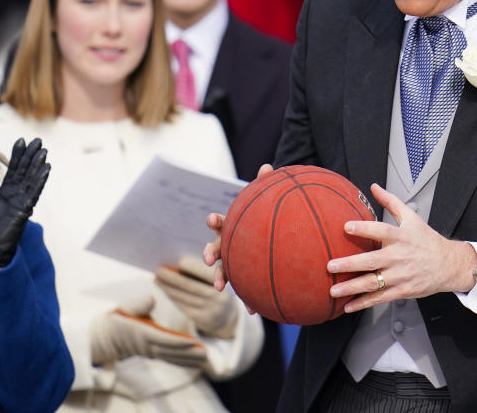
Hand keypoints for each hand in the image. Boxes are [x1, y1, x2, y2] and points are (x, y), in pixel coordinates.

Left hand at [0, 138, 50, 267]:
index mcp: (5, 191)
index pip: (13, 169)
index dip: (18, 155)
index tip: (21, 140)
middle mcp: (15, 193)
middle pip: (25, 171)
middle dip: (31, 155)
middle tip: (38, 140)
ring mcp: (21, 200)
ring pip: (31, 179)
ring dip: (38, 165)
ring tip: (44, 151)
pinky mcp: (24, 209)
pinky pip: (33, 192)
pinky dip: (39, 180)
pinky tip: (45, 169)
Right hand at [90, 295, 206, 366]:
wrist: (107, 336)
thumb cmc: (118, 318)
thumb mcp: (125, 307)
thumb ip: (138, 304)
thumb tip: (151, 299)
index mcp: (142, 333)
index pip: (163, 339)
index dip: (178, 342)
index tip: (193, 341)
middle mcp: (148, 346)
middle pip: (172, 352)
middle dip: (189, 354)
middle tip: (206, 354)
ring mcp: (151, 352)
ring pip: (173, 358)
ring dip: (189, 360)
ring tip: (205, 360)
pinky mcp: (154, 354)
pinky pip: (171, 360)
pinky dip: (184, 362)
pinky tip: (197, 363)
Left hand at [155, 256, 239, 337]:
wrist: (227, 315)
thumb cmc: (218, 286)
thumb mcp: (220, 275)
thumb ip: (204, 267)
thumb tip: (179, 259)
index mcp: (227, 281)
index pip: (206, 273)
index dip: (192, 266)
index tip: (177, 260)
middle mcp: (220, 296)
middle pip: (191, 285)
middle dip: (172, 277)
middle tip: (158, 269)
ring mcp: (212, 309)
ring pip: (184, 296)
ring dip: (168, 287)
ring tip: (156, 279)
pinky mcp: (203, 319)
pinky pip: (184, 306)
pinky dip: (172, 297)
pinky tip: (164, 290)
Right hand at [203, 163, 273, 290]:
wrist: (267, 242)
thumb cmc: (261, 220)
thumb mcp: (263, 204)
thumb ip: (264, 187)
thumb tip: (268, 166)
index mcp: (232, 227)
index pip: (221, 222)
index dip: (215, 220)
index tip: (211, 218)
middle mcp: (227, 245)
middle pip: (214, 247)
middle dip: (209, 252)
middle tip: (207, 258)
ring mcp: (233, 262)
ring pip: (223, 271)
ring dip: (220, 278)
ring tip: (219, 287)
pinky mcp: (245, 278)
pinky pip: (245, 289)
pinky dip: (249, 300)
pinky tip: (255, 310)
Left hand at [326, 183, 476, 313]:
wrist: (449, 265)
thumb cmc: (427, 240)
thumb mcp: (411, 217)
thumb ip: (391, 202)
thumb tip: (374, 187)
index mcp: (400, 237)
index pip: (380, 230)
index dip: (363, 228)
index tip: (346, 227)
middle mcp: (399, 257)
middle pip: (371, 261)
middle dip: (349, 264)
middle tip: (330, 266)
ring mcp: (400, 276)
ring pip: (373, 283)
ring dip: (351, 287)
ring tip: (333, 290)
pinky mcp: (402, 290)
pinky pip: (380, 297)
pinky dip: (364, 303)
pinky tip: (348, 306)